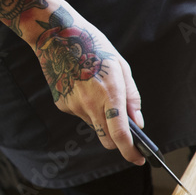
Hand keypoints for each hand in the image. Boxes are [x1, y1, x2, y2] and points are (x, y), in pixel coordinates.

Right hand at [33, 6, 144, 163]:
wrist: (56, 35)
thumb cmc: (94, 46)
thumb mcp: (121, 67)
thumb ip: (132, 97)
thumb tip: (138, 123)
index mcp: (110, 94)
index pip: (121, 135)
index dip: (131, 152)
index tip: (139, 159)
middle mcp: (91, 104)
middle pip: (107, 140)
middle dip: (118, 142)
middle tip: (125, 133)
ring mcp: (74, 106)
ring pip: (94, 127)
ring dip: (101, 120)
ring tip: (98, 93)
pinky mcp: (63, 105)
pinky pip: (81, 115)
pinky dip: (87, 109)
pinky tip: (83, 88)